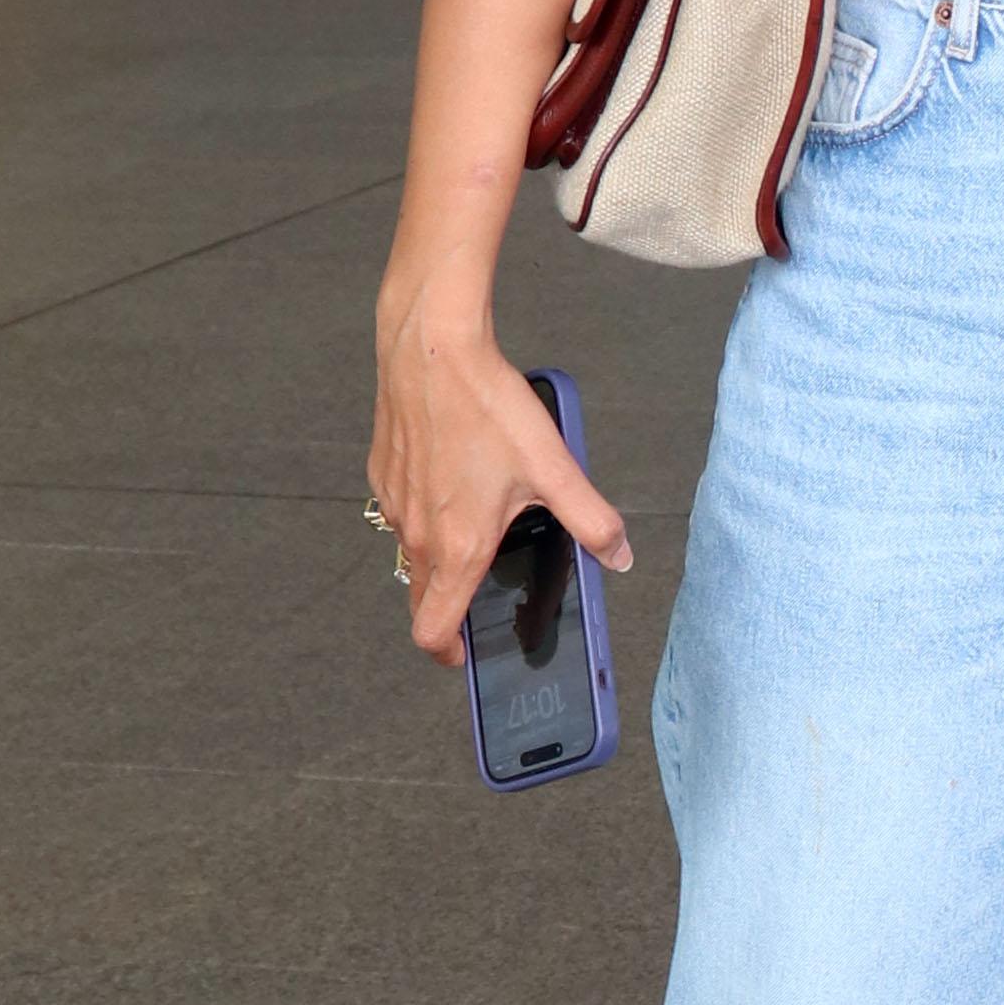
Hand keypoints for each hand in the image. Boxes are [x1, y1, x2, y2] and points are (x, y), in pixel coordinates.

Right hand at [369, 305, 631, 662]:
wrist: (431, 350)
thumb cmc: (487, 406)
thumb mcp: (554, 467)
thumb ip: (592, 520)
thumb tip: (621, 557)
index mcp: (458, 547)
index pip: (433, 630)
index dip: (448, 653)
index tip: (465, 654)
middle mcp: (419, 534)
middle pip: (421, 598)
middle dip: (447, 609)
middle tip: (479, 597)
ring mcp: (395, 505)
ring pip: (411, 552)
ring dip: (437, 557)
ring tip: (477, 528)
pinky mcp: (383, 474)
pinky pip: (401, 511)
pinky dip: (423, 513)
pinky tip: (453, 482)